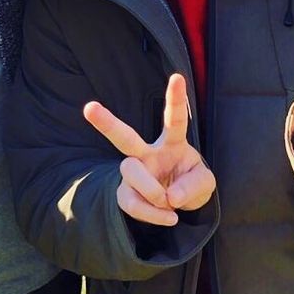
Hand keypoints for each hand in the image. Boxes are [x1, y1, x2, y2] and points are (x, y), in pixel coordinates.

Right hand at [84, 73, 214, 225]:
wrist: (177, 207)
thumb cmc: (190, 183)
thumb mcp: (205, 183)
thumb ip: (193, 185)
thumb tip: (170, 196)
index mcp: (172, 142)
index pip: (174, 119)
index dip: (175, 99)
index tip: (177, 76)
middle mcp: (148, 153)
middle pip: (125, 136)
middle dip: (107, 122)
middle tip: (89, 108)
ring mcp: (135, 173)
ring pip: (129, 171)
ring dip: (152, 190)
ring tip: (168, 201)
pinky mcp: (126, 193)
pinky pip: (130, 202)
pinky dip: (152, 214)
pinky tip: (169, 216)